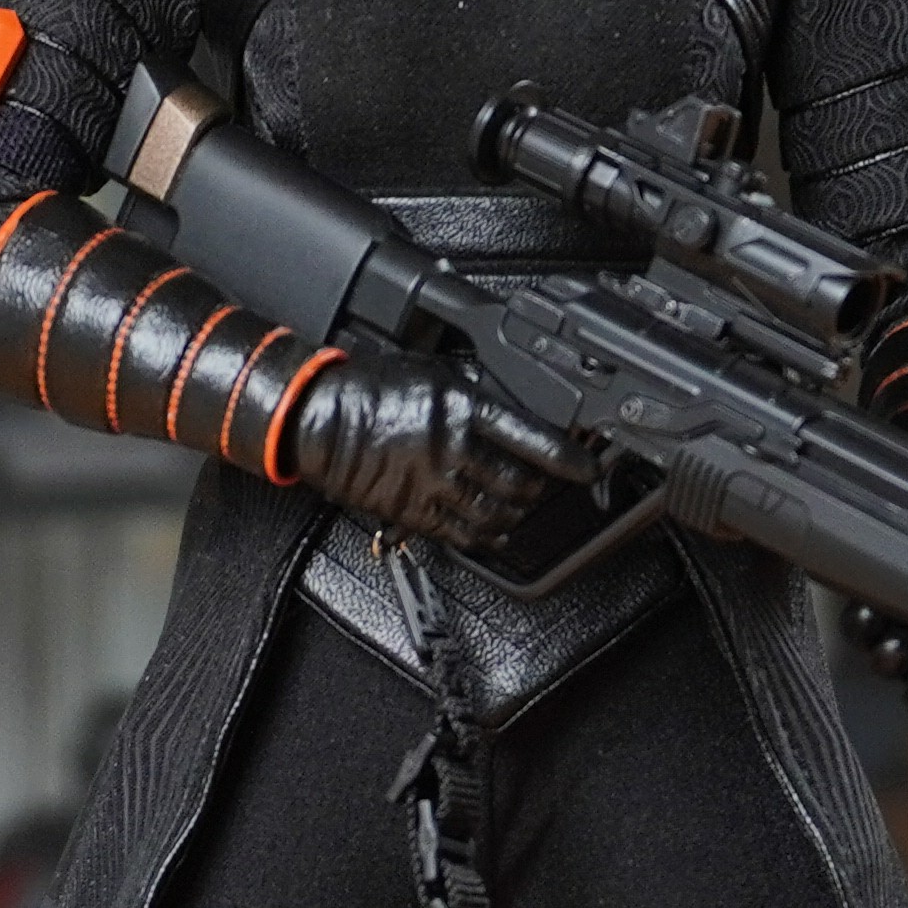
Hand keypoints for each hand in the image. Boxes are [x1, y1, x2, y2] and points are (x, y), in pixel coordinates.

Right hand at [274, 351, 572, 549]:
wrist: (319, 419)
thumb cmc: (372, 388)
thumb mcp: (434, 371)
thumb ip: (476, 391)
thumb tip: (514, 406)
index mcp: (462, 407)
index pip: (531, 437)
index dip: (567, 456)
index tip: (588, 466)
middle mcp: (453, 448)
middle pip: (521, 483)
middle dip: (541, 487)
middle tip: (546, 482)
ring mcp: (435, 485)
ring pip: (497, 513)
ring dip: (517, 513)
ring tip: (520, 506)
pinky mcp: (416, 512)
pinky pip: (465, 535)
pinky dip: (488, 536)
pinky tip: (494, 530)